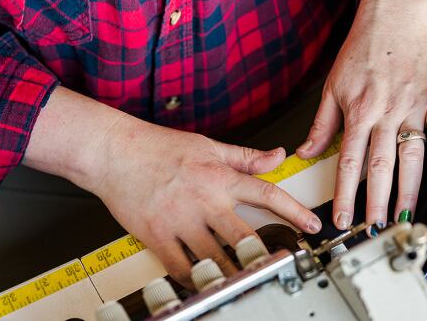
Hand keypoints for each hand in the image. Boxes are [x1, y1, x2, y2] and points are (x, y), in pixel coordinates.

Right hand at [89, 119, 322, 284]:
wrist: (114, 152)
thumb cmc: (158, 147)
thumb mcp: (209, 146)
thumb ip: (246, 157)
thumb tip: (277, 155)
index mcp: (220, 178)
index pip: (267, 194)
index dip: (295, 211)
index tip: (312, 225)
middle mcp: (204, 201)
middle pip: (244, 236)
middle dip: (263, 254)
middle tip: (276, 265)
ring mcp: (180, 221)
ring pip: (215, 257)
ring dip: (232, 271)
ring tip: (245, 280)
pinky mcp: (157, 236)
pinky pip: (182, 267)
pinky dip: (196, 279)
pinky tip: (205, 281)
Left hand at [296, 0, 426, 229]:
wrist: (394, 18)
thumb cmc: (363, 50)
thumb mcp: (333, 85)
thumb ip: (322, 124)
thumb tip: (305, 153)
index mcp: (358, 110)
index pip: (348, 162)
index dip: (345, 194)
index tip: (343, 218)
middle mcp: (385, 112)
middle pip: (380, 165)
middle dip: (377, 202)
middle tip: (375, 228)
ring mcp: (412, 106)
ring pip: (411, 156)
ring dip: (408, 190)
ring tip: (403, 216)